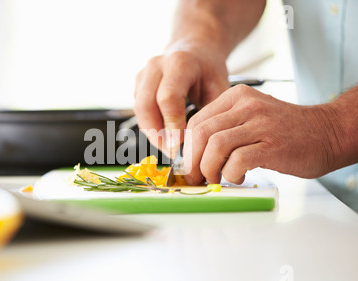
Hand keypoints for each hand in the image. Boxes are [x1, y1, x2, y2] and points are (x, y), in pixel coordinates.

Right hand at [133, 40, 229, 156]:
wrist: (195, 50)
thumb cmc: (208, 71)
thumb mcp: (219, 88)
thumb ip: (210, 113)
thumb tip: (199, 146)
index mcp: (180, 63)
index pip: (168, 98)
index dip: (172, 125)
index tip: (179, 145)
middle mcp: (156, 65)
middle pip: (146, 105)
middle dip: (157, 133)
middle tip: (171, 152)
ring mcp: (144, 74)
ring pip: (139, 109)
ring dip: (151, 133)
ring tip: (168, 148)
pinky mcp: (138, 83)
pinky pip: (139, 109)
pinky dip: (149, 126)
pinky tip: (163, 136)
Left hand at [183, 84, 340, 184]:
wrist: (327, 132)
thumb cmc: (285, 131)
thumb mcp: (251, 118)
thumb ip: (225, 128)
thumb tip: (195, 154)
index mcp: (236, 97)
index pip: (196, 121)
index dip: (187, 148)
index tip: (188, 166)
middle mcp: (247, 105)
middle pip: (201, 133)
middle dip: (193, 162)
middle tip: (196, 178)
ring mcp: (260, 124)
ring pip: (216, 146)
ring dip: (210, 169)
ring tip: (217, 179)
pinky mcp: (272, 145)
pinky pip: (238, 160)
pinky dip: (231, 174)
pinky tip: (238, 177)